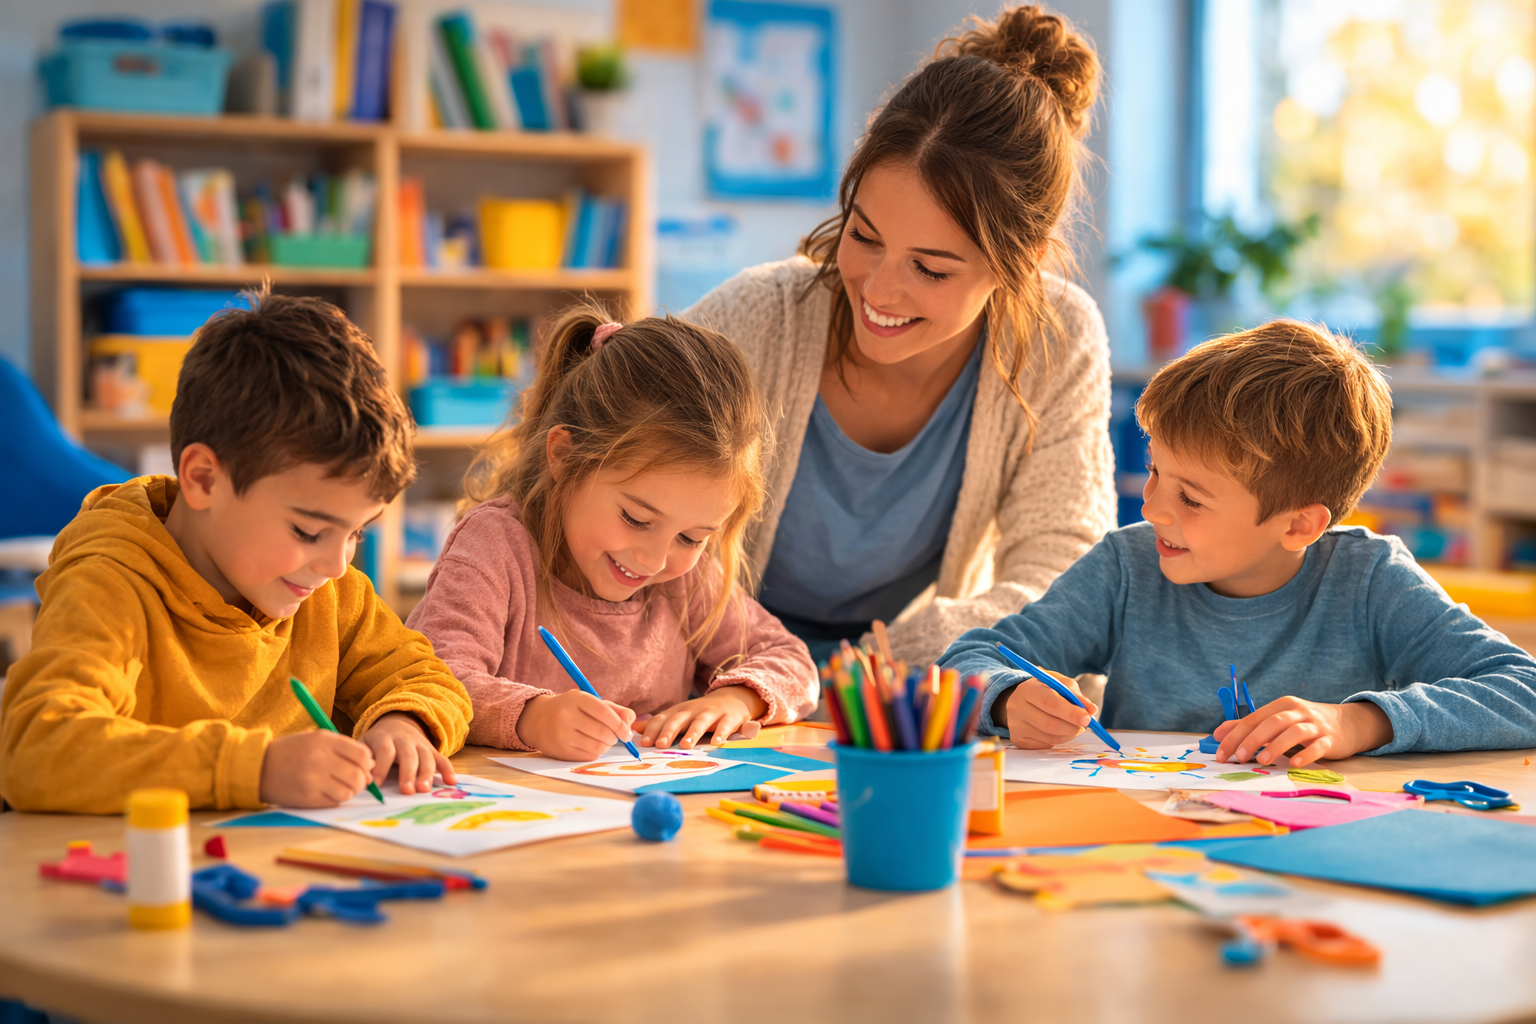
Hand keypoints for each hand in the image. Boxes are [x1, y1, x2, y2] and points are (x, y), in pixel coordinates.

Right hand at [259, 730, 375, 807]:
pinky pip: (334, 802)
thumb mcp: (315, 738)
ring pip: (349, 791)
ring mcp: (313, 780)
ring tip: (341, 786)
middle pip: (358, 775)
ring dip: (350, 791)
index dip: (367, 762)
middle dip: (363, 780)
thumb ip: (343, 747)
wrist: (258, 767)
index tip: (364, 766)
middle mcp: (320, 759)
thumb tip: (370, 764)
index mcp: (324, 740)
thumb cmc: (290, 751)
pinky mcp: (307, 798)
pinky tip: (329, 792)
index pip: (362, 754)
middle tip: (357, 781)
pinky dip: (337, 798)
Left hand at [363, 711, 455, 794]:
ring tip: (424, 790)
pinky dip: (448, 770)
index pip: (385, 751)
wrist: (395, 723)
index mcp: (385, 738)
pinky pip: (442, 759)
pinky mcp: (431, 750)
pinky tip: (451, 782)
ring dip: (427, 774)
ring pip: (426, 757)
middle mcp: (404, 739)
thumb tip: (362, 779)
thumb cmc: (376, 742)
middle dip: (408, 773)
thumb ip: (363, 760)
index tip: (377, 785)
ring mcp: (420, 744)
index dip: (381, 767)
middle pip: (408, 755)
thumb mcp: (364, 745)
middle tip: (407, 791)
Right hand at [517, 691, 636, 760]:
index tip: (627, 733)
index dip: (620, 724)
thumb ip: (613, 709)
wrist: (537, 719)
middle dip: (615, 738)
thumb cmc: (570, 708)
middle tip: (616, 737)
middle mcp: (567, 716)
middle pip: (602, 733)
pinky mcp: (560, 751)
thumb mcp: (588, 701)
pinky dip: (596, 752)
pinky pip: (588, 756)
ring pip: (597, 747)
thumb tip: (630, 722)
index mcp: (576, 699)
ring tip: (603, 740)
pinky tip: (591, 745)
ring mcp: (562, 735)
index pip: (604, 713)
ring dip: (606, 746)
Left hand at [640, 686, 766, 748]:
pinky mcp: (730, 717)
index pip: (662, 719)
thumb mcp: (679, 715)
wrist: (732, 698)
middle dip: (669, 732)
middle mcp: (693, 710)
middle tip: (661, 745)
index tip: (644, 743)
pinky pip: (725, 725)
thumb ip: (659, 724)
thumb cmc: (700, 712)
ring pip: (701, 722)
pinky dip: (722, 733)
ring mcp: (712, 713)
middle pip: (679, 720)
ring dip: (693, 732)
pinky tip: (717, 743)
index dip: (653, 730)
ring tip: (686, 745)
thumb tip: (633, 729)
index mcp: (679, 711)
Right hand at [1002, 670, 1098, 748]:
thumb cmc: (1043, 689)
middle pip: (1050, 724)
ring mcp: (1015, 725)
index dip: (1071, 713)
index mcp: (1027, 689)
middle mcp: (1016, 707)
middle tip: (1084, 725)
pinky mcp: (1017, 739)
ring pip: (1050, 738)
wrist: (1019, 699)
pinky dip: (1058, 741)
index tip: (1087, 718)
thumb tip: (1091, 710)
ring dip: (1068, 735)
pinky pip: (1045, 745)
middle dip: (1073, 727)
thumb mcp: (1058, 683)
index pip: (1050, 703)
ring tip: (1073, 727)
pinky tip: (1059, 732)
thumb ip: (1075, 695)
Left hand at [1213, 698, 1392, 767]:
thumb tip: (1217, 734)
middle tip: (1238, 757)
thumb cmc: (1305, 724)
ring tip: (1262, 761)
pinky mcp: (1331, 739)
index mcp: (1281, 705)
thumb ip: (1249, 726)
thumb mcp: (1277, 720)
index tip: (1220, 753)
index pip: (1253, 719)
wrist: (1347, 724)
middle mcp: (1298, 711)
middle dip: (1252, 740)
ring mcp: (1315, 725)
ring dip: (1276, 746)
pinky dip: (1306, 755)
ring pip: (1294, 732)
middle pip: (1272, 722)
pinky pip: (1318, 746)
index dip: (1234, 736)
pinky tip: (1295, 765)